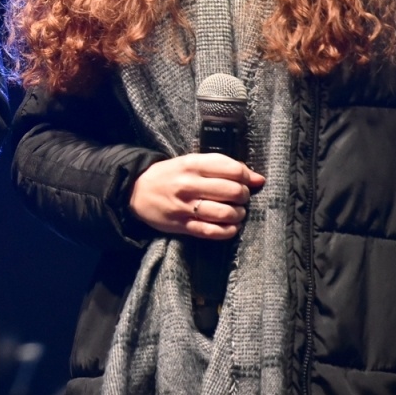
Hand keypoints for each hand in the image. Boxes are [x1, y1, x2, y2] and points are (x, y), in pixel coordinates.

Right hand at [128, 153, 262, 238]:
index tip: (248, 181)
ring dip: (238, 214)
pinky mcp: (182, 225)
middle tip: (240, 197)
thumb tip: (259, 179)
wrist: (136, 191)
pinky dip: (228, 231)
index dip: (247, 177)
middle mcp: (189, 185)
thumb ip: (222, 167)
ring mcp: (185, 207)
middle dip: (244, 196)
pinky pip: (212, 232)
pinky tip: (230, 226)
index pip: (233, 170)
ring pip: (225, 213)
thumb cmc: (169, 175)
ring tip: (236, 212)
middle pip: (233, 191)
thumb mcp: (191, 162)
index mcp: (192, 165)